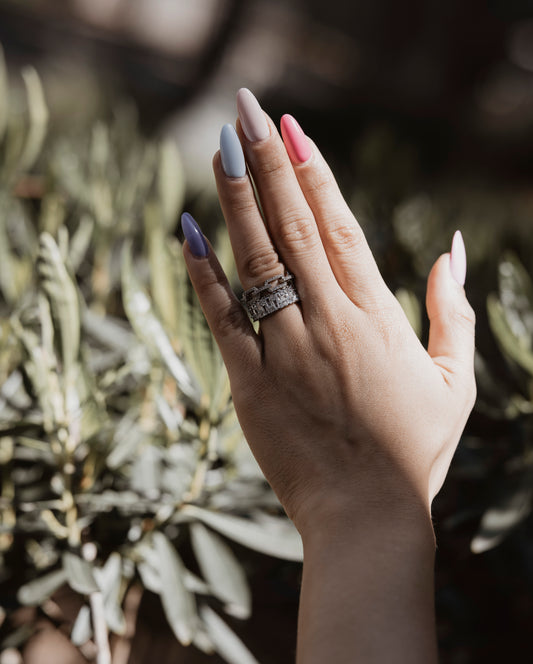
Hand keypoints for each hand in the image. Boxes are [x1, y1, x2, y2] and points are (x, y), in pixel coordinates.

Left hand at [181, 90, 475, 538]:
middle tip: (242, 109)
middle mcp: (329, 323)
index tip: (287, 129)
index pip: (338, 226)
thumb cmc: (415, 451)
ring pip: (255, 260)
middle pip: (291, 226)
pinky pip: (221, 319)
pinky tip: (187, 230)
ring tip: (216, 147)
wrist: (366, 516)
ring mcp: (286, 352)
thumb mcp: (455, 380)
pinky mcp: (251, 384)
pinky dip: (205, 274)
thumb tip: (451, 250)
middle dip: (264, 162)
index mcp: (377, 317)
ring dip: (235, 200)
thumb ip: (450, 311)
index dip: (311, 172)